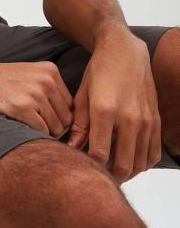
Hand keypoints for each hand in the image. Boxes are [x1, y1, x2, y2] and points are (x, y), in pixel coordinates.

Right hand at [0, 59, 74, 137]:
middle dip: (53, 126)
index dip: (58, 115)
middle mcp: (46, 80)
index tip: (43, 116)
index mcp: (50, 70)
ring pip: (55, 127)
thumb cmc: (0, 79)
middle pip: (66, 118)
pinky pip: (40, 131)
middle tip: (34, 122)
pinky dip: (33, 133)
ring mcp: (34, 94)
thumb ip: (51, 89)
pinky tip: (19, 123)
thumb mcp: (30, 74)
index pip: (71, 105)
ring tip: (25, 121)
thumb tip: (70, 120)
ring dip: (42, 131)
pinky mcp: (22, 107)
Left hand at [66, 31, 162, 184]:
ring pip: (139, 164)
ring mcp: (146, 121)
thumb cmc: (99, 70)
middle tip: (95, 175)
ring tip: (109, 170)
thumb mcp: (82, 94)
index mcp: (105, 111)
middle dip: (107, 176)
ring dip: (125, 172)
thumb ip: (78, 124)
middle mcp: (129, 118)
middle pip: (122, 165)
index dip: (89, 166)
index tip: (80, 166)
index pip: (99, 155)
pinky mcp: (156, 121)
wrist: (124, 51)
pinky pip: (153, 154)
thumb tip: (71, 149)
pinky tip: (127, 160)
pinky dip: (141, 163)